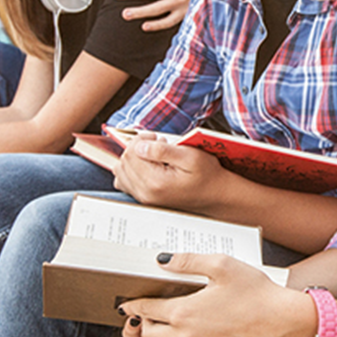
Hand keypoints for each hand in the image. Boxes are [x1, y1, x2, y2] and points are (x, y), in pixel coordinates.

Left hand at [112, 134, 231, 213]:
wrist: (216, 195)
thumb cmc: (208, 175)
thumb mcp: (190, 156)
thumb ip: (163, 151)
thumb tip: (140, 146)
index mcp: (155, 182)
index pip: (130, 154)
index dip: (140, 139)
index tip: (156, 137)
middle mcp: (146, 193)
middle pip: (123, 162)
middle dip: (136, 148)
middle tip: (156, 143)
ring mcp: (144, 198)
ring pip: (120, 172)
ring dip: (132, 159)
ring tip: (151, 155)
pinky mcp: (145, 199)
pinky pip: (124, 183)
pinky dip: (131, 171)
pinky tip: (146, 166)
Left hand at [119, 253, 314, 336]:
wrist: (283, 321)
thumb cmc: (256, 291)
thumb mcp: (223, 265)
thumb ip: (188, 261)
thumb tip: (162, 260)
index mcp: (184, 313)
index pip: (146, 310)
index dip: (135, 305)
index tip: (129, 303)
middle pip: (149, 335)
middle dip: (146, 323)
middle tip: (151, 313)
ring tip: (171, 325)